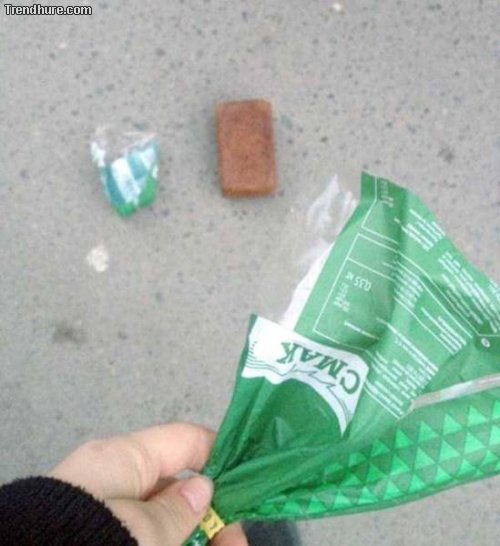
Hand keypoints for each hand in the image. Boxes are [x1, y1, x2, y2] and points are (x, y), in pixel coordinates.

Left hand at [50, 422, 246, 545]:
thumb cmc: (91, 541)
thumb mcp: (140, 529)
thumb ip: (176, 510)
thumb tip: (203, 487)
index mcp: (125, 458)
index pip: (185, 440)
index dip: (220, 455)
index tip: (248, 483)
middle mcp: (117, 477)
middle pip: (178, 485)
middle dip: (212, 511)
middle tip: (237, 541)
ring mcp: (109, 507)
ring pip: (164, 515)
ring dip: (196, 532)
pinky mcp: (102, 529)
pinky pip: (144, 532)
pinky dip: (169, 538)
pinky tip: (195, 545)